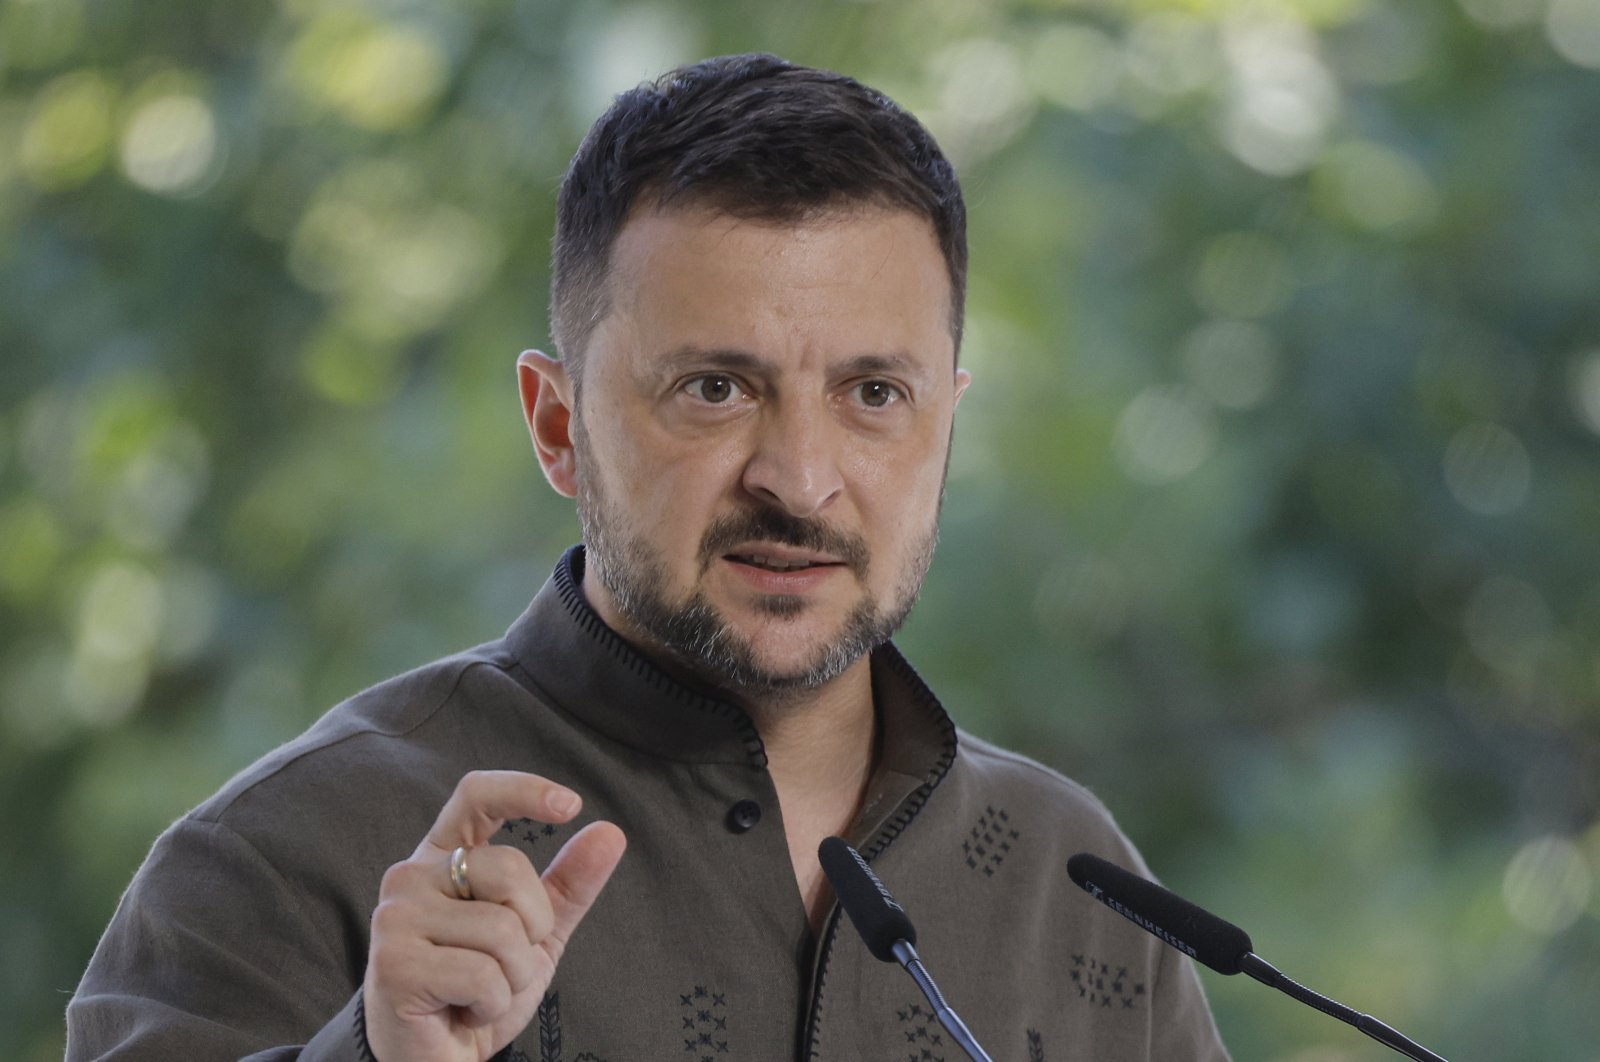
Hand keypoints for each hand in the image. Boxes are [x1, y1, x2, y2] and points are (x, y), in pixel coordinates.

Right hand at [362, 770, 626, 1061]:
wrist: (437, 1060)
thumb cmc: (479, 989)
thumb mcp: (537, 933)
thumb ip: (569, 884)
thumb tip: (610, 833)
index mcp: (443, 858)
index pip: (477, 796)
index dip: (524, 789)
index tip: (571, 805)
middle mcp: (410, 876)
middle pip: (510, 869)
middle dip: (532, 928)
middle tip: (502, 965)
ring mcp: (395, 917)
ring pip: (502, 930)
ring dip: (512, 977)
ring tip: (479, 993)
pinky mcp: (394, 964)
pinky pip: (482, 974)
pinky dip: (491, 1002)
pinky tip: (462, 1010)